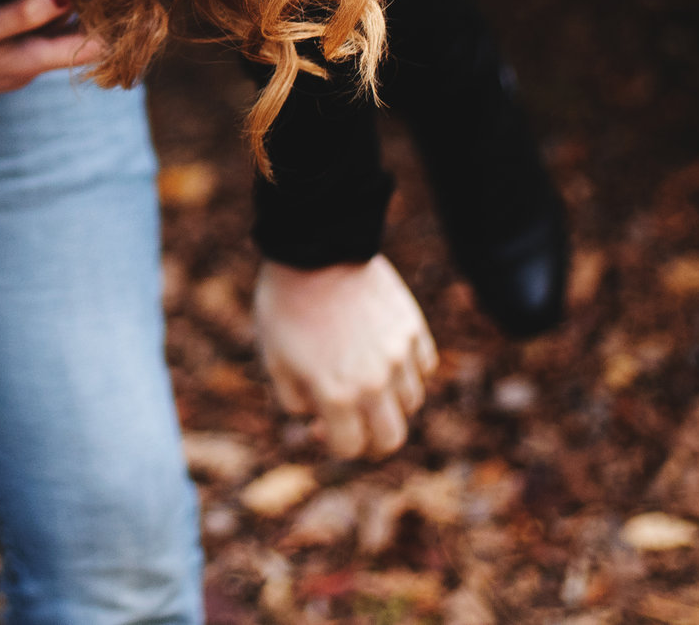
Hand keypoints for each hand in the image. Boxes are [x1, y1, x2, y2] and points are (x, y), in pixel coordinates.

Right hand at [0, 0, 106, 122]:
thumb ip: (24, 13)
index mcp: (29, 62)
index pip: (93, 48)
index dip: (123, 25)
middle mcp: (25, 68)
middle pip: (81, 43)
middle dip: (108, 17)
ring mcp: (6, 65)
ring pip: (56, 39)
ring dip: (81, 16)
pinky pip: (32, 37)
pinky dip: (51, 17)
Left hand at [253, 256, 437, 458]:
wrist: (313, 251)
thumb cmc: (285, 306)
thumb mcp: (275, 360)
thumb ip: (296, 402)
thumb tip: (317, 421)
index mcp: (336, 394)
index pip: (350, 448)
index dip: (333, 443)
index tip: (321, 424)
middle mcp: (375, 382)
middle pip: (391, 438)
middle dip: (371, 440)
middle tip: (355, 424)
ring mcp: (400, 355)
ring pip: (411, 402)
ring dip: (390, 402)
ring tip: (366, 379)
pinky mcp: (414, 329)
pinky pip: (424, 367)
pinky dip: (409, 370)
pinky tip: (385, 355)